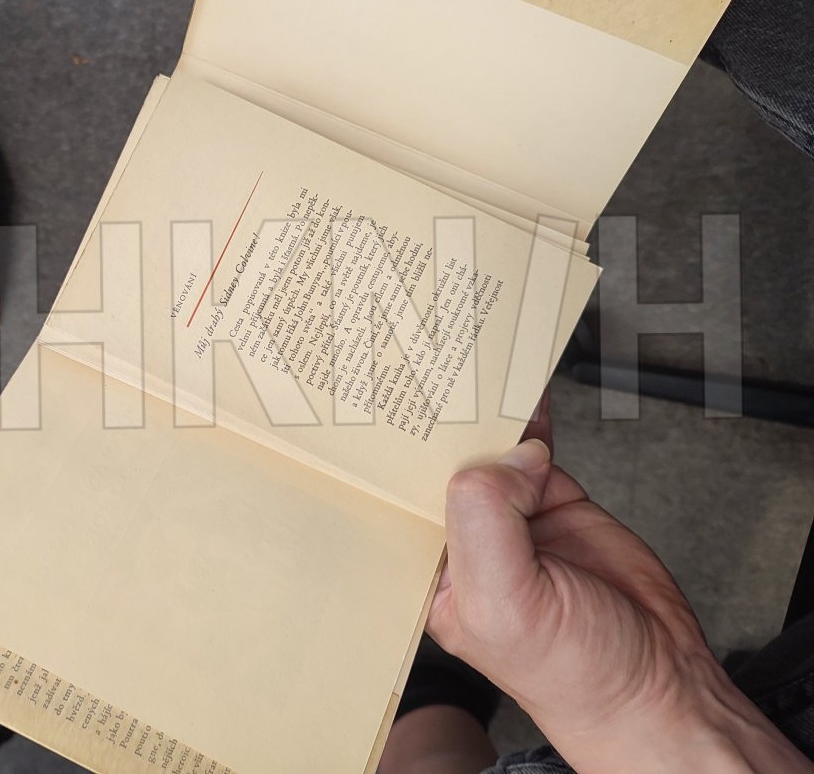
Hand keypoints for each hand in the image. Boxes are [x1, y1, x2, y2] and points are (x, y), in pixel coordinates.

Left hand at [427, 395, 811, 771]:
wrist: (660, 682)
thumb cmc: (576, 673)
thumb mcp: (508, 601)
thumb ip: (488, 520)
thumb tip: (505, 455)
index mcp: (435, 575)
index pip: (402, 504)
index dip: (398, 460)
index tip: (393, 410)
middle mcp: (467, 545)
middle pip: (442, 470)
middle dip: (438, 426)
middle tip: (434, 372)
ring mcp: (513, 520)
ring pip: (489, 454)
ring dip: (487, 416)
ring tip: (480, 370)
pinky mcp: (553, 502)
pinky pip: (534, 451)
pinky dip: (532, 420)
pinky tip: (525, 393)